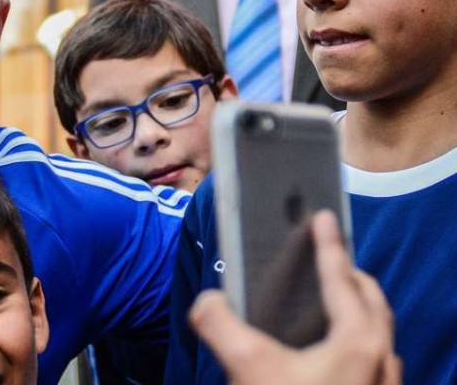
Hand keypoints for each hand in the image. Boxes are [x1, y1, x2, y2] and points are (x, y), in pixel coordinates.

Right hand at [190, 211, 401, 384]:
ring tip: (327, 306)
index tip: (325, 217)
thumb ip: (218, 324)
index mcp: (358, 340)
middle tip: (329, 261)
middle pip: (373, 304)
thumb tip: (206, 301)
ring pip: (378, 336)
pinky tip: (327, 360)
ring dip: (357, 312)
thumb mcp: (248, 368)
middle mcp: (380, 361)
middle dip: (352, 277)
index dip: (329, 244)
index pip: (341, 278)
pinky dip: (355, 344)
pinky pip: (373, 362)